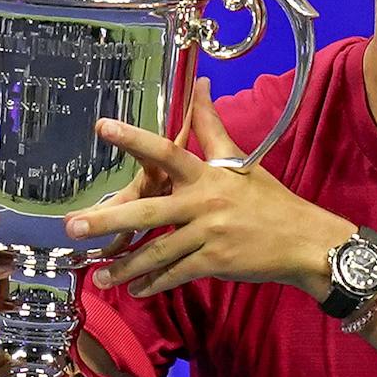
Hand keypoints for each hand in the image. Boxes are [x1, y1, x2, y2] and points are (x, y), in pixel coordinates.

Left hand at [63, 77, 347, 298]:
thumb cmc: (269, 200)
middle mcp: (205, 201)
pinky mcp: (216, 262)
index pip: (167, 152)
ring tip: (101, 278)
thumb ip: (213, 127)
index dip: (135, 139)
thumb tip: (202, 86)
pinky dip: (155, 284)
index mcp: (208, 174)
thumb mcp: (240, 162)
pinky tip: (137, 290)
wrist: (303, 241)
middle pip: (149, 211)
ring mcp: (210, 233)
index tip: (102, 127)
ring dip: (126, 266)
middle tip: (73, 227)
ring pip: (158, 251)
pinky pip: (177, 273)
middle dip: (109, 220)